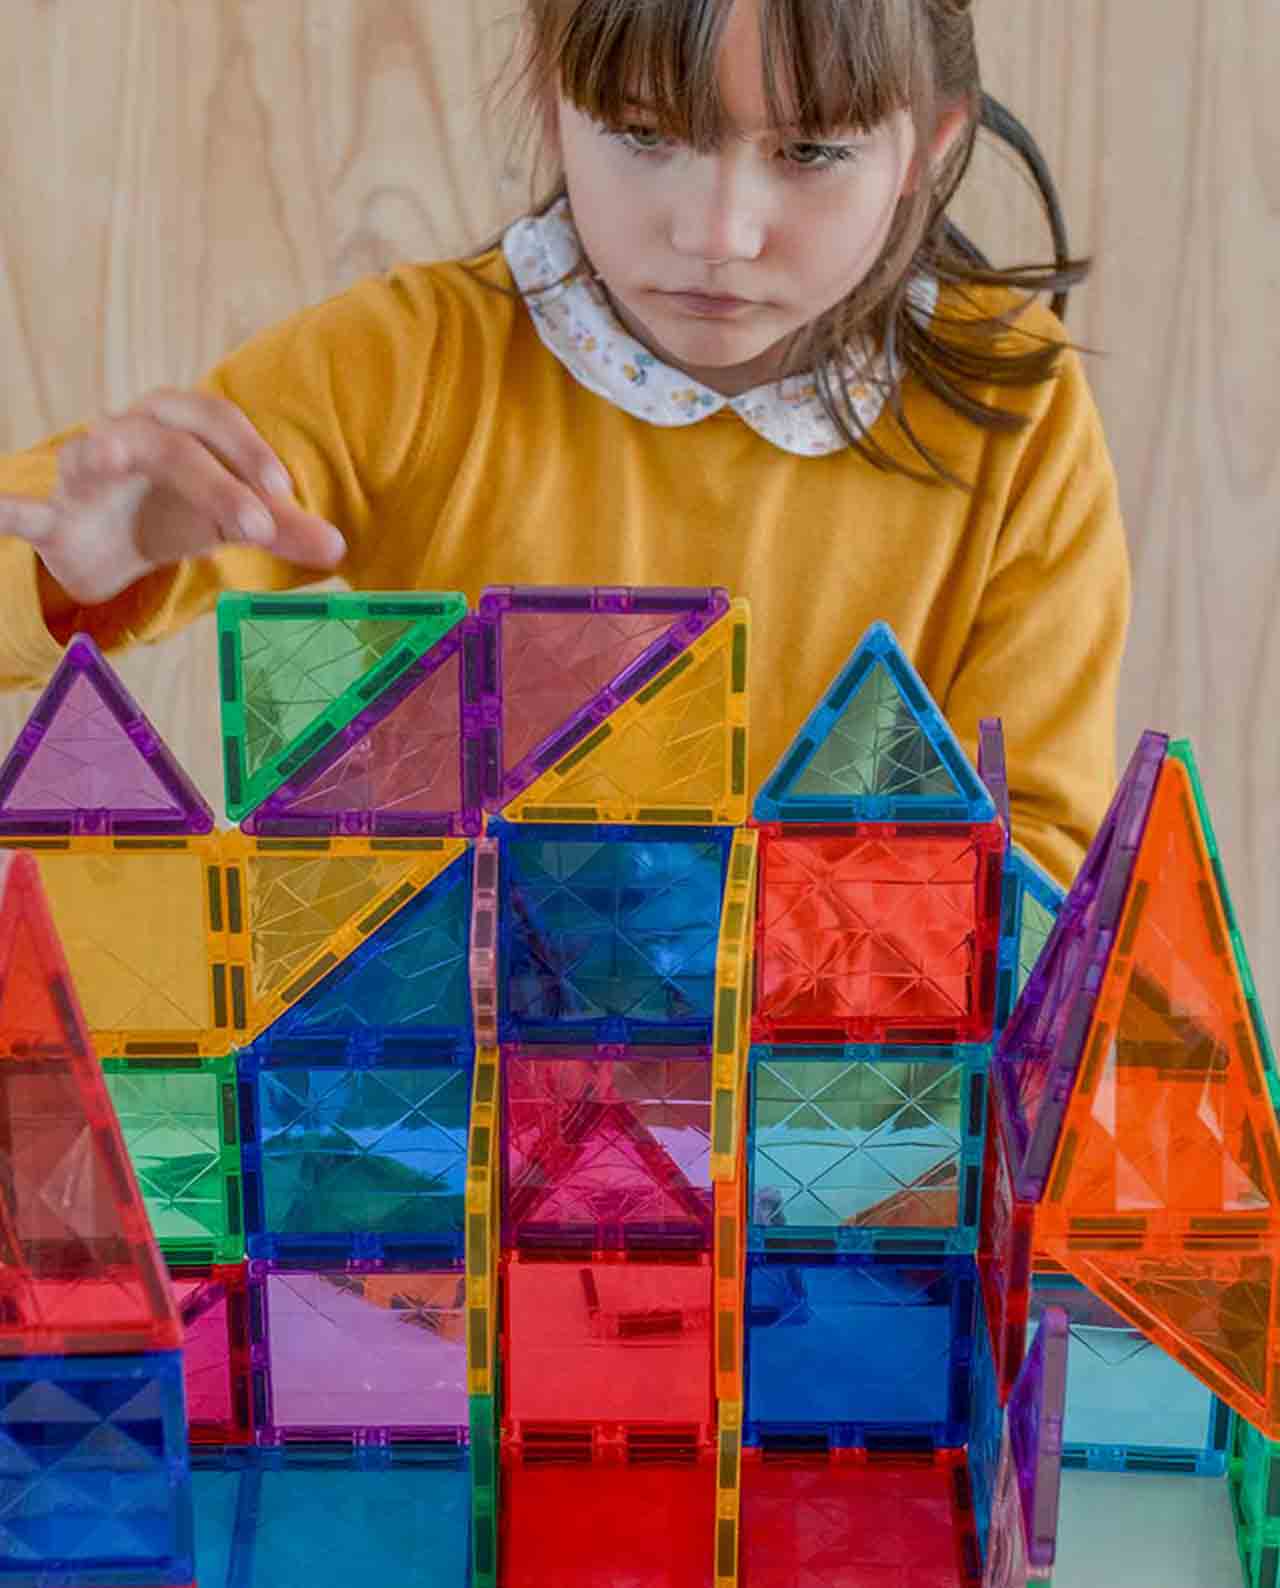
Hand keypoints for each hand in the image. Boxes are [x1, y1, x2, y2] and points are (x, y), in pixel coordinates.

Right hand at [0, 388, 347, 605]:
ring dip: (99, 455)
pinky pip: (24, 506)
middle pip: (170, 442)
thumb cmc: (174, 513)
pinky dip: (7, 505)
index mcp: (176, 425)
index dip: (249, 451)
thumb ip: (283, 528)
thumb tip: (338, 546)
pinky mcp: (51, 515)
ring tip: (103, 455)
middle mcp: (128, 435)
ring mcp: (85, 473)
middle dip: (214, 481)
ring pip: (93, 453)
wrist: (107, 545)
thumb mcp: (231, 520)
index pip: (215, 420)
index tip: (285, 495)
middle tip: (258, 528)